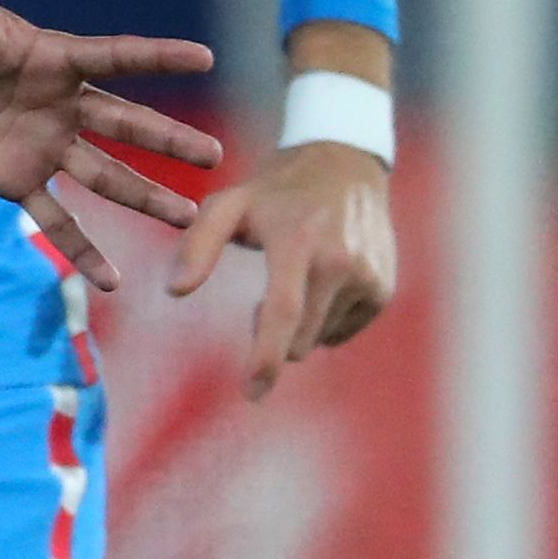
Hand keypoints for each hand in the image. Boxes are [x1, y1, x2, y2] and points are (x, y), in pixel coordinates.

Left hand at [0, 0, 221, 288]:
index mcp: (55, 58)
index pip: (116, 56)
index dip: (158, 56)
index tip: (207, 56)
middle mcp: (62, 105)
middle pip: (124, 124)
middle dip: (167, 139)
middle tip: (215, 157)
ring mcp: (44, 146)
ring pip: (105, 176)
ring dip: (145, 198)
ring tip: (189, 221)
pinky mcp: (16, 180)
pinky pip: (56, 219)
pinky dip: (84, 249)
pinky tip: (115, 281)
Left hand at [166, 137, 395, 399]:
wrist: (344, 166)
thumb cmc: (274, 189)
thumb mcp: (227, 204)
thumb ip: (197, 245)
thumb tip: (174, 291)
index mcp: (299, 242)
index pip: (282, 313)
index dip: (265, 357)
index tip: (251, 392)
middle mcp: (340, 263)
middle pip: (298, 338)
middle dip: (271, 337)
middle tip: (257, 301)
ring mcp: (368, 278)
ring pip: (319, 338)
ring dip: (297, 326)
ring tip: (295, 276)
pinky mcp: (383, 290)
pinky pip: (341, 330)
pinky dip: (322, 319)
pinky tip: (319, 281)